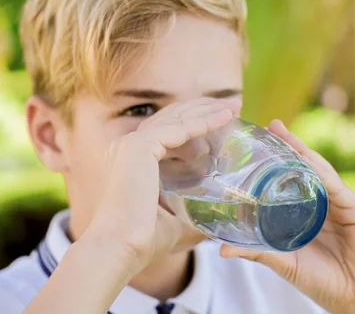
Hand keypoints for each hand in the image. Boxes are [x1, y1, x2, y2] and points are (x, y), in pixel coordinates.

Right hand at [84, 97, 241, 272]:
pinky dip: (203, 122)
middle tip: (232, 106)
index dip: (195, 122)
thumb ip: (192, 217)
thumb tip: (216, 223)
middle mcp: (129, 146)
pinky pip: (179, 128)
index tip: (222, 120)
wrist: (121, 248)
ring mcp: (132, 143)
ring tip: (233, 106)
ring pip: (176, 118)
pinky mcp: (140, 146)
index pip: (167, 130)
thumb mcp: (175, 222)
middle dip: (203, 108)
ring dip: (206, 110)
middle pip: (172, 117)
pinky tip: (224, 118)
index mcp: (132, 159)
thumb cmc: (143, 240)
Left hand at [220, 120, 354, 313]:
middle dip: (289, 146)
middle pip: (305, 168)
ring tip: (284, 132)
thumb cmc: (324, 282)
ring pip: (320, 170)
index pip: (290, 179)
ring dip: (303, 150)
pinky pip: (336, 187)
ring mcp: (341, 204)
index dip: (275, 160)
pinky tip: (307, 159)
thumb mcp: (285, 263)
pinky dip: (321, 173)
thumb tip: (221, 250)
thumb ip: (258, 252)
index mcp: (307, 212)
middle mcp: (324, 203)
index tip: (256, 142)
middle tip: (270, 125)